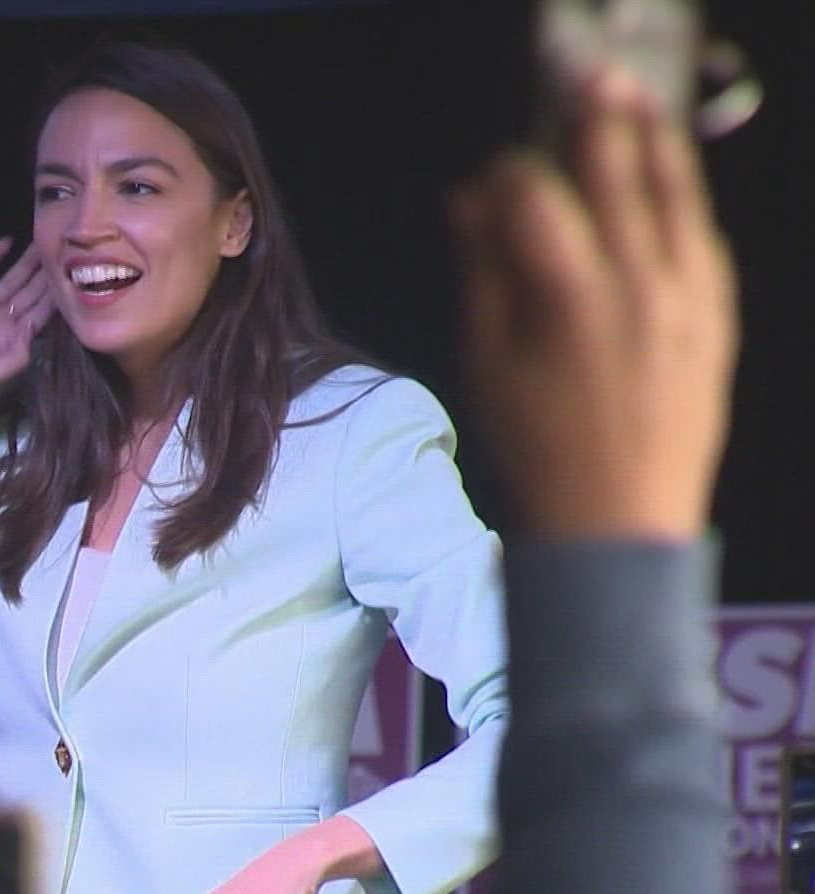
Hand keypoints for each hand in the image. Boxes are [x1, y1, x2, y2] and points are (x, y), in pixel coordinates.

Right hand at [0, 238, 53, 440]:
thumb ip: (15, 355)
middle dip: (47, 274)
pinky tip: (6, 241)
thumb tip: (36, 326)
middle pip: (30, 293)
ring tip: (42, 241)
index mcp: (9, 342)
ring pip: (9, 279)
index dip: (58, 297)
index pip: (41, 315)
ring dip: (25, 262)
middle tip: (66, 249)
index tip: (76, 276)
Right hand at [451, 65, 738, 540]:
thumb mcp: (487, 361)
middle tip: (590, 80)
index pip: (539, 198)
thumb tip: (469, 201)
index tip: (497, 166)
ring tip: (639, 104)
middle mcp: (636, 286)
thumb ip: (482, 270)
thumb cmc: (539, 449)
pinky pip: (705, 241)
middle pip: (618, 177)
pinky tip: (674, 184)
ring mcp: (686, 301)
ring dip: (656, 144)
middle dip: (599, 123)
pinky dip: (686, 204)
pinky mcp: (715, 321)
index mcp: (568, 298)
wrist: (616, 521)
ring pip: (676, 199)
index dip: (515, 170)